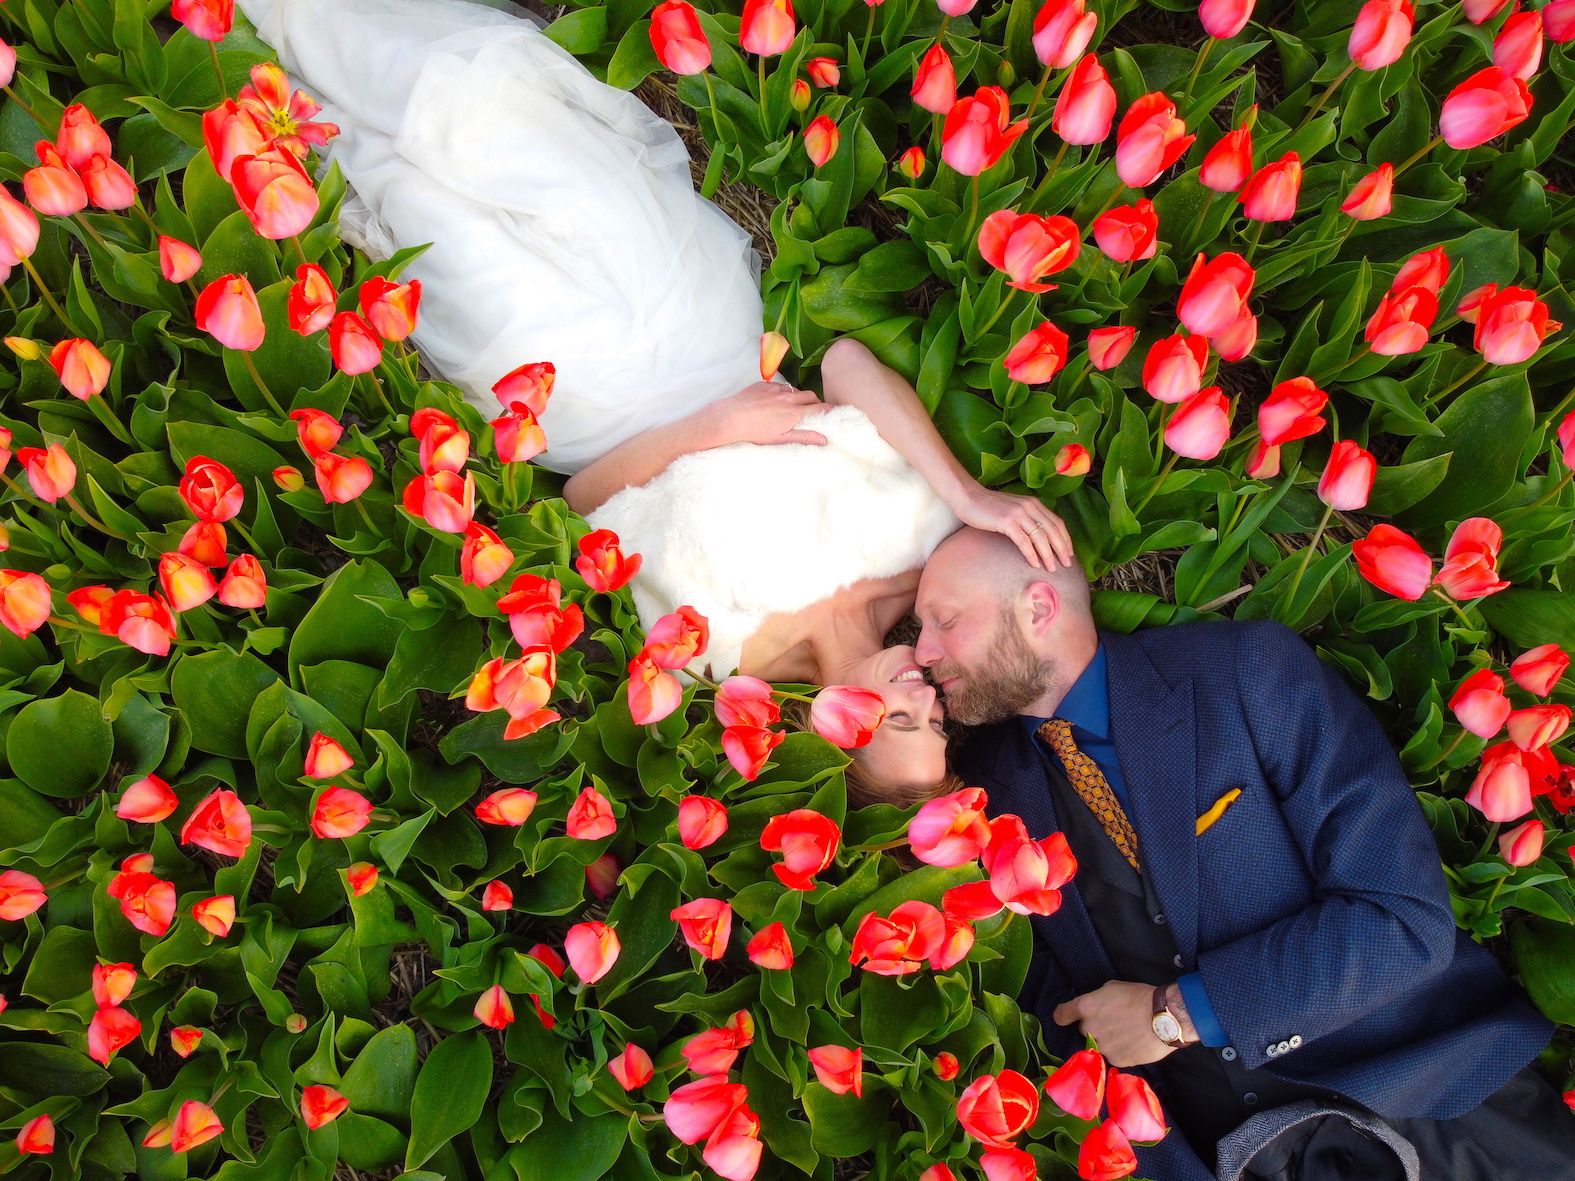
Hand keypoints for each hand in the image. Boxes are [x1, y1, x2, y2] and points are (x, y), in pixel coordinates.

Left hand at [702, 383, 827, 447]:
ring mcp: (777, 389)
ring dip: (799, 397)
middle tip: (814, 409)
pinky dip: (783, 392)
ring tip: (793, 406)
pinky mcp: (765, 385)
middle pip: (811, 395)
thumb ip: (804, 437)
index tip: (832, 412)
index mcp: (794, 412)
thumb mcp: (781, 439)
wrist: (731, 417)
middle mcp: (789, 398)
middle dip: (815, 401)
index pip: (820, 407)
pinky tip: (775, 401)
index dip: (828, 409)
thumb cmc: (755, 431)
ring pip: (796, 390)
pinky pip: (780, 386)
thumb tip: (823, 439)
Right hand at [954, 488, 1073, 569]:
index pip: (1057, 522)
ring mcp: (1018, 513)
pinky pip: (1024, 541)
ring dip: (1048, 555)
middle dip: (1062, 549)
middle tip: (1067, 565)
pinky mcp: (1007, 521)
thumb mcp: (1014, 509)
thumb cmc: (988, 507)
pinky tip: (1035, 564)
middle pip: (1053, 530)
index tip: (1069, 554)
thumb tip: (1039, 537)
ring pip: (1040, 537)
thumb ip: (1027, 518)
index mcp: (1034, 503)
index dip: (1066, 539)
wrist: (968, 498)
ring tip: (1052, 568)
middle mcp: (1030, 506)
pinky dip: (1031, 554)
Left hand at [1053, 981, 1176, 1066]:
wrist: (1164, 1019)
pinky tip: (1132, 1044)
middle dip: (1094, 1027)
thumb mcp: (1113, 988)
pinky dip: (1119, 1051)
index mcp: (1085, 1007)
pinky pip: (1112, 1056)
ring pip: (1098, 1044)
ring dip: (1106, 1040)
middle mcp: (1089, 1028)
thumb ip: (1098, 999)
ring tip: (1125, 1034)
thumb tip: (1096, 1006)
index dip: (1063, 1016)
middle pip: (1083, 1030)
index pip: (1061, 1015)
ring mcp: (1101, 1046)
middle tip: (1113, 1022)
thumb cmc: (1139, 997)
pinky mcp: (1115, 1060)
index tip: (1067, 1018)